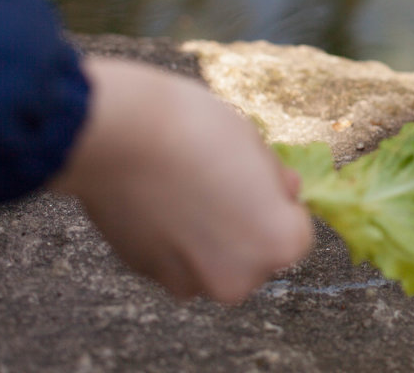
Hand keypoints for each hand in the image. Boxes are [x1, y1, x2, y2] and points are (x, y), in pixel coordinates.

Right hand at [52, 57, 313, 303]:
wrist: (119, 133)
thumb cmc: (197, 131)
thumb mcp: (256, 145)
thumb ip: (275, 182)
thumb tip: (286, 194)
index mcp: (279, 244)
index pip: (295, 229)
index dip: (275, 199)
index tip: (250, 174)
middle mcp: (237, 278)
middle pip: (253, 253)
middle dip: (242, 224)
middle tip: (217, 180)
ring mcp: (187, 282)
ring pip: (211, 260)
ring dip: (206, 236)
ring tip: (184, 188)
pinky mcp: (145, 275)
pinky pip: (173, 259)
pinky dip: (171, 238)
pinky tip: (157, 200)